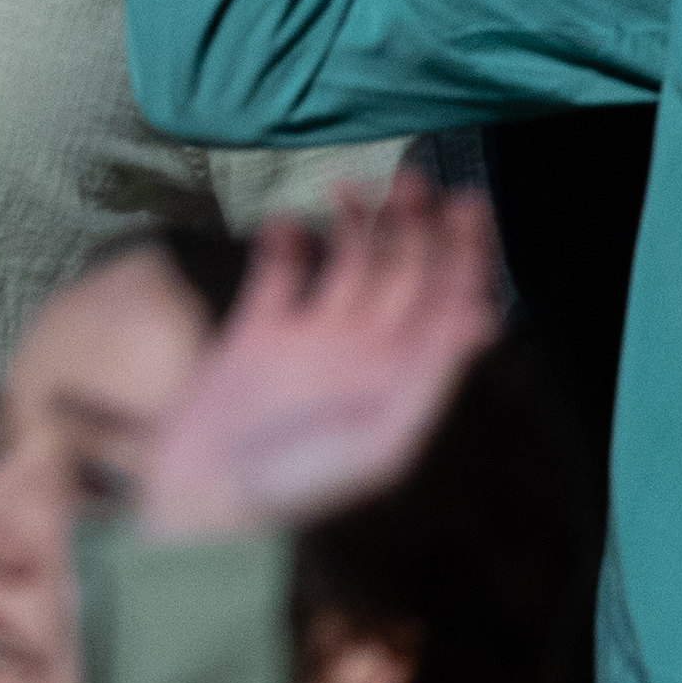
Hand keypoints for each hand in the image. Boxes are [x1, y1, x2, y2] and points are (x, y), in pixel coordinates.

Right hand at [134, 175, 504, 543]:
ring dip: (357, 223)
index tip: (468, 204)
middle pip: (406, 272)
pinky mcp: (257, 331)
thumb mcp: (380, 443)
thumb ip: (429, 380)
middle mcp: (365, 354)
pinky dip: (285, 241)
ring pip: (349, 263)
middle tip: (412, 180)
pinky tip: (287, 225)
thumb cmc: (297, 487)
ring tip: (348, 189)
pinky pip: (280, 270)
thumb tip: (480, 317)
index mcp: (402, 378)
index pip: (449, 302)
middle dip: (416, 226)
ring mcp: (311, 340)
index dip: (465, 255)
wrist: (201, 502)